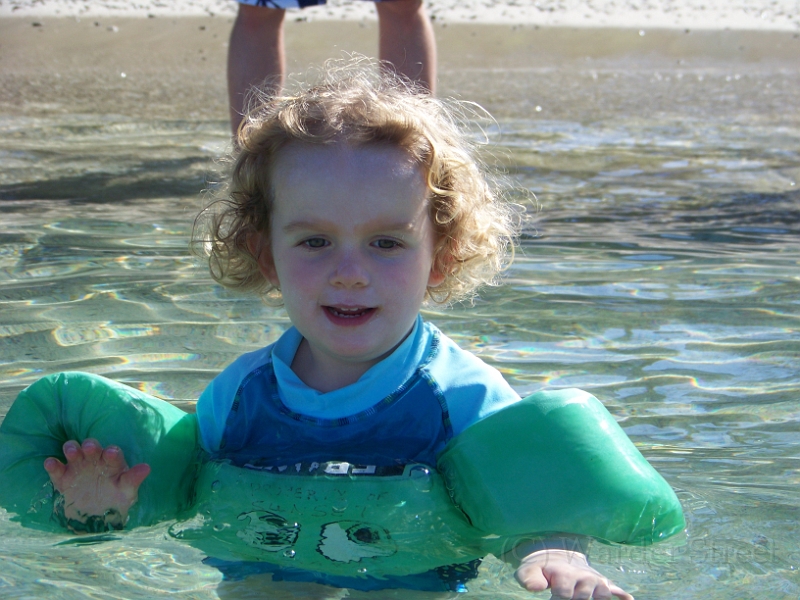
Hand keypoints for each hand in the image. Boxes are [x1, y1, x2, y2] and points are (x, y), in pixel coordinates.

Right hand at [44, 438, 150, 532]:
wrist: (95, 519)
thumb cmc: (115, 500)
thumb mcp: (127, 492)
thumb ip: (133, 479)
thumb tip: (146, 467)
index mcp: (112, 463)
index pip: (113, 454)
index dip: (112, 452)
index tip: (111, 453)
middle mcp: (95, 460)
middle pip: (92, 447)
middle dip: (91, 445)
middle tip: (89, 447)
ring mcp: (78, 467)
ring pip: (73, 452)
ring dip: (71, 448)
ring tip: (71, 452)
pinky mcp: (63, 478)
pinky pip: (56, 469)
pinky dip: (53, 465)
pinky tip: (51, 463)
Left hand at [515, 549, 632, 599]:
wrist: (557, 555)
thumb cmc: (541, 568)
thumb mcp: (529, 571)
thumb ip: (529, 578)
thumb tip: (536, 588)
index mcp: (564, 574)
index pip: (565, 595)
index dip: (558, 599)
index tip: (552, 597)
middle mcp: (582, 576)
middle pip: (583, 597)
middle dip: (576, 599)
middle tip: (569, 595)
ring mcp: (594, 580)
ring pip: (602, 594)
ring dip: (598, 599)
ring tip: (589, 598)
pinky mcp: (603, 583)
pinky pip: (616, 589)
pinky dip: (621, 594)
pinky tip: (628, 599)